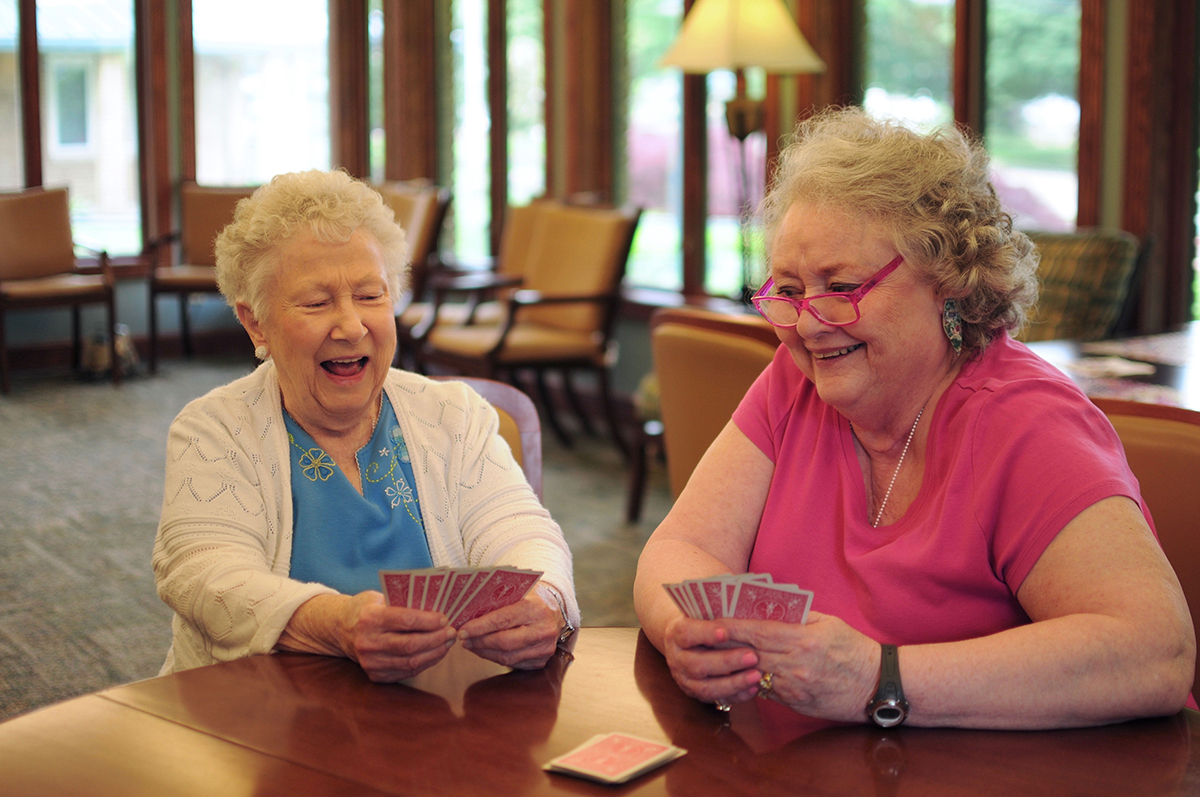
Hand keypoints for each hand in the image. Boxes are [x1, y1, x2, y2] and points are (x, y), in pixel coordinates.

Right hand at [338, 591, 457, 682]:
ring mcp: (371, 662)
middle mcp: (368, 643)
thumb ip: (403, 603)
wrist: (342, 630)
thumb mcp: (380, 598)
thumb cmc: (368, 609)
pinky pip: (407, 671)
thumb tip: (436, 606)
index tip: (444, 619)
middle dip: (436, 639)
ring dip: (435, 653)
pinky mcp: (376, 675)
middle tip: (452, 632)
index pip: (405, 620)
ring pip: (411, 662)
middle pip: (410, 645)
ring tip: (447, 643)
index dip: (428, 621)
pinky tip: (435, 653)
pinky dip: (425, 662)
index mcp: (370, 618)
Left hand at [456, 587, 562, 669]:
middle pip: (504, 642)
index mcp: (535, 608)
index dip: (480, 627)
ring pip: (507, 657)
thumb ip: (498, 601)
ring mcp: (544, 648)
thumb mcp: (518, 592)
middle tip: (464, 639)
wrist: (556, 610)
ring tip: (472, 645)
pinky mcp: (542, 661)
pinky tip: (486, 651)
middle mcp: (543, 630)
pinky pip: (513, 664)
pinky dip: (496, 658)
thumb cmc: (531, 598)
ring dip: (485, 652)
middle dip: (480, 642)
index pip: (502, 620)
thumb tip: (468, 613)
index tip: (463, 630)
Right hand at [660, 615, 763, 707]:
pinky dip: (736, 695)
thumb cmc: (702, 620)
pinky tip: (754, 688)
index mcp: (676, 633)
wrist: (686, 641)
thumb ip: (718, 608)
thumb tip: (742, 591)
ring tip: (756, 675)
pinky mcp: (697, 694)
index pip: (687, 634)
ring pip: (706, 688)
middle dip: (727, 662)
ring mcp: (685, 679)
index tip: (726, 631)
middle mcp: (676, 659)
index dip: (706, 633)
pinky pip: (717, 700)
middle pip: (697, 664)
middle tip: (753, 656)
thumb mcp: (703, 611)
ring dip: (733, 683)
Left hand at [723, 610, 879, 721]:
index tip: (713, 618)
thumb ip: (798, 615)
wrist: (877, 686)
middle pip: (749, 653)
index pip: (757, 631)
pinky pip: (765, 690)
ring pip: (753, 673)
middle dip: (726, 643)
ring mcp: (793, 688)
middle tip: (705, 633)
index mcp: (802, 640)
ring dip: (734, 663)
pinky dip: (751, 679)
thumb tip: (769, 608)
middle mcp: (794, 666)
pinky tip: (739, 671)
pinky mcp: (795, 703)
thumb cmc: (854, 649)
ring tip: (716, 651)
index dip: (732, 625)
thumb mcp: (829, 622)